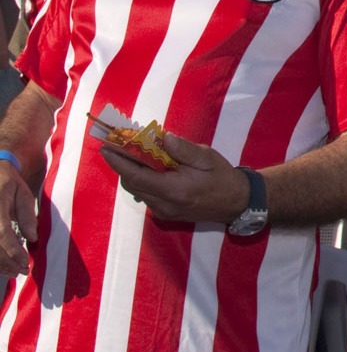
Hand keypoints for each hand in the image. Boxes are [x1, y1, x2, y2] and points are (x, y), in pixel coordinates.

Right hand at [0, 157, 37, 276]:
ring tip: (13, 271)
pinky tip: (2, 265)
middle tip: (22, 271)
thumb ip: (27, 215)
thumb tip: (32, 239)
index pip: (2, 233)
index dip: (13, 251)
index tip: (25, 263)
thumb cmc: (8, 183)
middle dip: (7, 261)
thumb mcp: (23, 193)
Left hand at [102, 134, 250, 223]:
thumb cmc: (222, 177)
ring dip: (132, 172)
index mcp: (175, 190)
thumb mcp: (207, 158)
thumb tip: (162, 137)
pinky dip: (142, 180)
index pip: (138, 177)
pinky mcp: (164, 214)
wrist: (236, 202)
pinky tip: (150, 168)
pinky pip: (145, 195)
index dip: (119, 162)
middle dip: (123, 164)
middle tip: (119, 145)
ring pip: (136, 190)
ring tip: (133, 153)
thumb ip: (183, 149)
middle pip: (132, 184)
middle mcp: (164, 204)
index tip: (106, 148)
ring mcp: (163, 211)